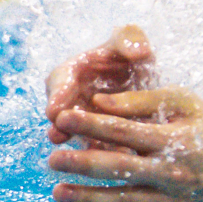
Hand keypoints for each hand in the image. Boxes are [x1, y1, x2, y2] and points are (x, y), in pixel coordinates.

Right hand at [45, 25, 155, 144]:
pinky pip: (100, 146)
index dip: (58, 95)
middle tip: (58, 134)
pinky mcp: (101, 136)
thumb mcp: (132, 41)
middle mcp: (74, 97)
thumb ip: (131, 40)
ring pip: (79, 132)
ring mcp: (87, 118)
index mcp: (75, 71)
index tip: (55, 108)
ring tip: (82, 153)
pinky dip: (104, 153)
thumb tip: (141, 51)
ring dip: (79, 142)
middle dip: (61, 123)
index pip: (60, 80)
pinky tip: (112, 161)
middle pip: (62, 111)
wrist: (148, 78)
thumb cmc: (133, 54)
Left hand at [49, 88, 202, 201]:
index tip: (62, 118)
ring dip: (86, 196)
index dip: (89, 124)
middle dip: (80, 163)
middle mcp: (174, 172)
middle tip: (52, 157)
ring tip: (56, 189)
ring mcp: (174, 200)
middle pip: (117, 168)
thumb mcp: (187, 104)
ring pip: (121, 201)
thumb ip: (143, 99)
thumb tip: (99, 101)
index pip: (123, 131)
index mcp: (176, 139)